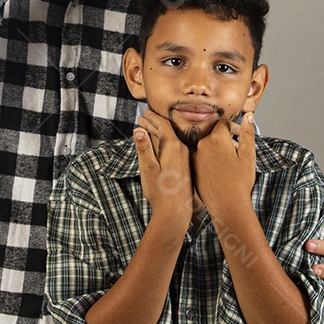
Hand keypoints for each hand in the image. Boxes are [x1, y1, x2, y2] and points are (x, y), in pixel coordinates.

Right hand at [133, 109, 190, 229]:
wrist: (176, 210)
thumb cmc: (160, 191)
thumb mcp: (148, 168)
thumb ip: (144, 148)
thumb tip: (138, 130)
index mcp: (174, 146)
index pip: (163, 124)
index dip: (151, 118)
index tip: (143, 113)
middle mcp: (182, 149)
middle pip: (167, 130)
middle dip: (153, 123)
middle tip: (142, 118)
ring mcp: (184, 157)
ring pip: (170, 138)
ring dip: (158, 133)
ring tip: (147, 129)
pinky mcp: (184, 165)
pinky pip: (173, 147)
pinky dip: (163, 142)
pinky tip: (157, 146)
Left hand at [191, 113, 256, 219]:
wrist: (227, 204)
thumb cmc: (240, 181)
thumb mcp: (248, 155)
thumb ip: (247, 133)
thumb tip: (249, 115)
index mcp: (216, 138)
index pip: (224, 124)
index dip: (234, 129)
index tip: (240, 137)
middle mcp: (202, 145)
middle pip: (215, 135)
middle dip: (226, 140)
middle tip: (236, 153)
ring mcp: (194, 157)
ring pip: (207, 147)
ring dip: (217, 151)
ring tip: (228, 165)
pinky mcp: (191, 169)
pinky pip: (201, 158)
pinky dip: (209, 161)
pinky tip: (218, 172)